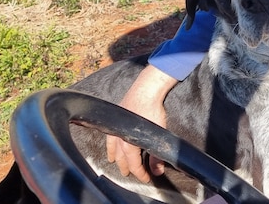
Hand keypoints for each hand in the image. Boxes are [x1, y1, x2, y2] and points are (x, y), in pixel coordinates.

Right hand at [105, 64, 177, 181]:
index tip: (146, 178)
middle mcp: (119, 136)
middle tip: (129, 173)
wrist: (146, 90)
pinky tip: (111, 141)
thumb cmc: (153, 110)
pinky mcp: (116, 116)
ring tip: (113, 161)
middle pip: (121, 157)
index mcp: (130, 143)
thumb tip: (157, 171)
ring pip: (113, 147)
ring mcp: (116, 126)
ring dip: (114, 156)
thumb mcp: (158, 135)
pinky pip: (110, 134)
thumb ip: (157, 155)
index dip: (140, 173)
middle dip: (126, 167)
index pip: (133, 164)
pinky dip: (110, 142)